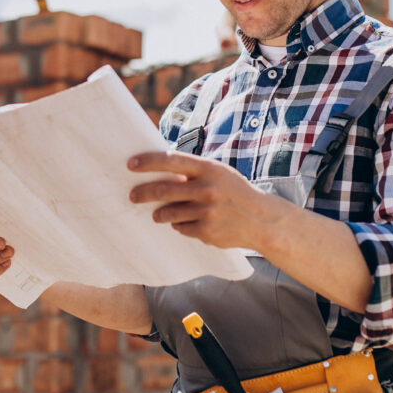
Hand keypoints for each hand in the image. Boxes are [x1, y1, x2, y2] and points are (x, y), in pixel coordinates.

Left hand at [127, 150, 289, 249]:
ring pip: (168, 212)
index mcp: (209, 169)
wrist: (262, 220)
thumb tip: (158, 170)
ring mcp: (206, 212)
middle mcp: (207, 189)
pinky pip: (180, 227)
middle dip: (143, 193)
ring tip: (156, 213)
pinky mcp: (206, 232)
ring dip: (159, 213)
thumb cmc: (234, 192)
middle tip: (132, 195)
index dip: (148, 162)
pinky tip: (185, 222)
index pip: (171, 160)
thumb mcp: (218, 174)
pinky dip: (178, 224)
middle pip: (163, 190)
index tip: (130, 165)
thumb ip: (193, 172)